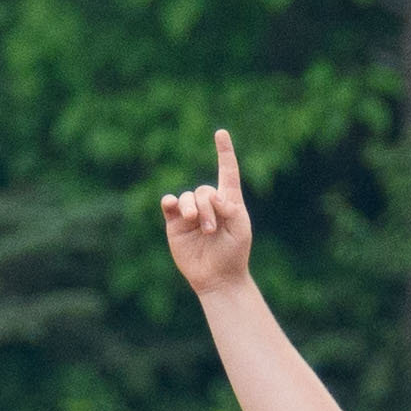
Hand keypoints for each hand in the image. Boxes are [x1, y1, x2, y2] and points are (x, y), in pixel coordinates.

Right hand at [159, 128, 253, 296]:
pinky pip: (170, 205)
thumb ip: (229, 208)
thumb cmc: (233, 252)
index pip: (227, 171)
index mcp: (228, 201)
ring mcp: (190, 214)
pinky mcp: (175, 224)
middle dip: (208, 208)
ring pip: (188, 197)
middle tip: (212, 229)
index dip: (224, 152)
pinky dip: (170, 202)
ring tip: (200, 228)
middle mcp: (208, 204)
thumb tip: (210, 197)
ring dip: (194, 210)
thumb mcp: (240, 227)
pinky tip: (171, 205)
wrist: (217, 277)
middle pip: (204, 190)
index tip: (220, 133)